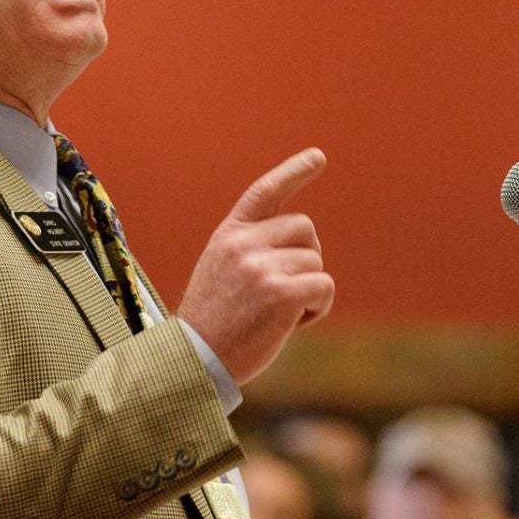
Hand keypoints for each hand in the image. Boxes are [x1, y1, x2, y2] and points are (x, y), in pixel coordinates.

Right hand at [177, 148, 335, 384]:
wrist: (195, 361)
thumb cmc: (213, 325)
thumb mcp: (221, 273)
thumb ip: (252, 252)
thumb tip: (301, 249)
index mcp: (229, 236)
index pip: (265, 193)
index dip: (293, 172)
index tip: (318, 157)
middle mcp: (244, 245)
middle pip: (305, 229)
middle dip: (307, 258)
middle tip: (286, 290)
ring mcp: (262, 267)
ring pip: (316, 262)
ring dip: (309, 290)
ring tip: (278, 314)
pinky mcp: (281, 293)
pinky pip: (324, 286)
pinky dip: (318, 307)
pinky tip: (293, 323)